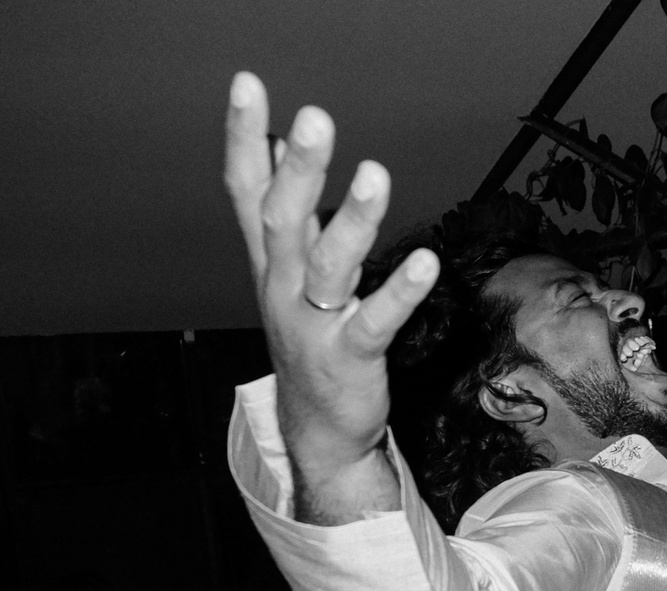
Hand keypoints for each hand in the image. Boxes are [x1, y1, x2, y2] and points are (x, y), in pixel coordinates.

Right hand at [222, 72, 435, 482]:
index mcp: (270, 262)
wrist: (319, 429)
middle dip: (299, 170)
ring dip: (351, 221)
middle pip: (282, 221)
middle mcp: (283, 288)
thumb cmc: (311, 339)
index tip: (248, 85)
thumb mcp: (289, 273)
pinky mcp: (350, 358)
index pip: (246, 190)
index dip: (243, 138)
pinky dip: (399, 292)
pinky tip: (423, 263)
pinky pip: (375, 321)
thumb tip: (281, 143)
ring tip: (375, 175)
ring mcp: (314, 325)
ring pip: (329, 266)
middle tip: (315, 119)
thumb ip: (287, 212)